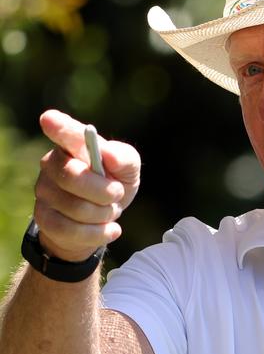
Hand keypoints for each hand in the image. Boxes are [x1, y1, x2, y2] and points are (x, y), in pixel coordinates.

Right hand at [33, 110, 140, 261]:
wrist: (102, 219)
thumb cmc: (114, 183)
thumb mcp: (129, 169)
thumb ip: (124, 158)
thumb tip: (110, 156)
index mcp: (73, 144)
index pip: (63, 132)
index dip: (58, 127)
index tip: (50, 120)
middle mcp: (52, 164)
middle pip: (73, 177)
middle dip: (105, 192)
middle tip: (117, 194)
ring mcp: (44, 191)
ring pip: (76, 208)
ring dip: (104, 214)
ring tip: (110, 210)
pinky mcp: (43, 218)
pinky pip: (71, 230)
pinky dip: (98, 233)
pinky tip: (111, 229)